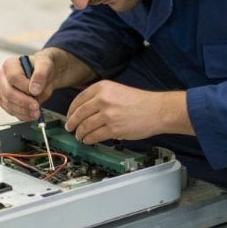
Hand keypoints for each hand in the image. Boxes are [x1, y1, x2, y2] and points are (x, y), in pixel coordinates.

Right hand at [0, 54, 55, 120]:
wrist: (41, 75)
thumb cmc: (41, 68)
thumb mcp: (45, 65)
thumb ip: (40, 75)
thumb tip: (34, 89)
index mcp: (10, 64)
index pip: (14, 78)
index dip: (25, 87)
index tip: (36, 92)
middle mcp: (2, 76)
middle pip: (9, 93)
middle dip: (24, 102)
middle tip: (37, 107)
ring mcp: (1, 89)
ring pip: (8, 104)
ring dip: (23, 111)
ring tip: (36, 112)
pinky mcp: (4, 100)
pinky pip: (10, 110)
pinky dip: (21, 115)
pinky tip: (31, 114)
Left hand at [64, 80, 191, 143]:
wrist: (157, 110)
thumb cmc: (139, 101)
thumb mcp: (117, 90)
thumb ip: (100, 96)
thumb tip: (83, 110)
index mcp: (103, 87)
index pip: (79, 99)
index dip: (71, 110)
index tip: (69, 116)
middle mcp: (103, 99)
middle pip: (79, 113)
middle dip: (72, 123)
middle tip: (69, 128)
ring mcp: (108, 115)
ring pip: (85, 126)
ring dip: (80, 133)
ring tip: (79, 136)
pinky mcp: (114, 129)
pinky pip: (94, 136)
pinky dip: (89, 139)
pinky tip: (88, 140)